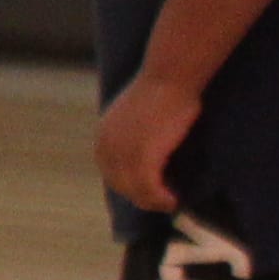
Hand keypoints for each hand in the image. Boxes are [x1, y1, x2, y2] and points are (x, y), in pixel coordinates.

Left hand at [96, 74, 199, 217]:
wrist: (169, 76)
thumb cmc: (161, 90)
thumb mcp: (136, 114)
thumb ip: (133, 132)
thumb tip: (145, 146)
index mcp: (103, 136)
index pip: (109, 172)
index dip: (129, 186)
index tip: (148, 192)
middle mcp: (107, 145)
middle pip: (119, 184)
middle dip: (140, 197)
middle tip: (162, 202)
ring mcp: (123, 151)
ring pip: (134, 190)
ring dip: (153, 201)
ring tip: (170, 203)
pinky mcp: (143, 155)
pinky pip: (149, 188)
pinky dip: (161, 198)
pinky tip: (174, 200)